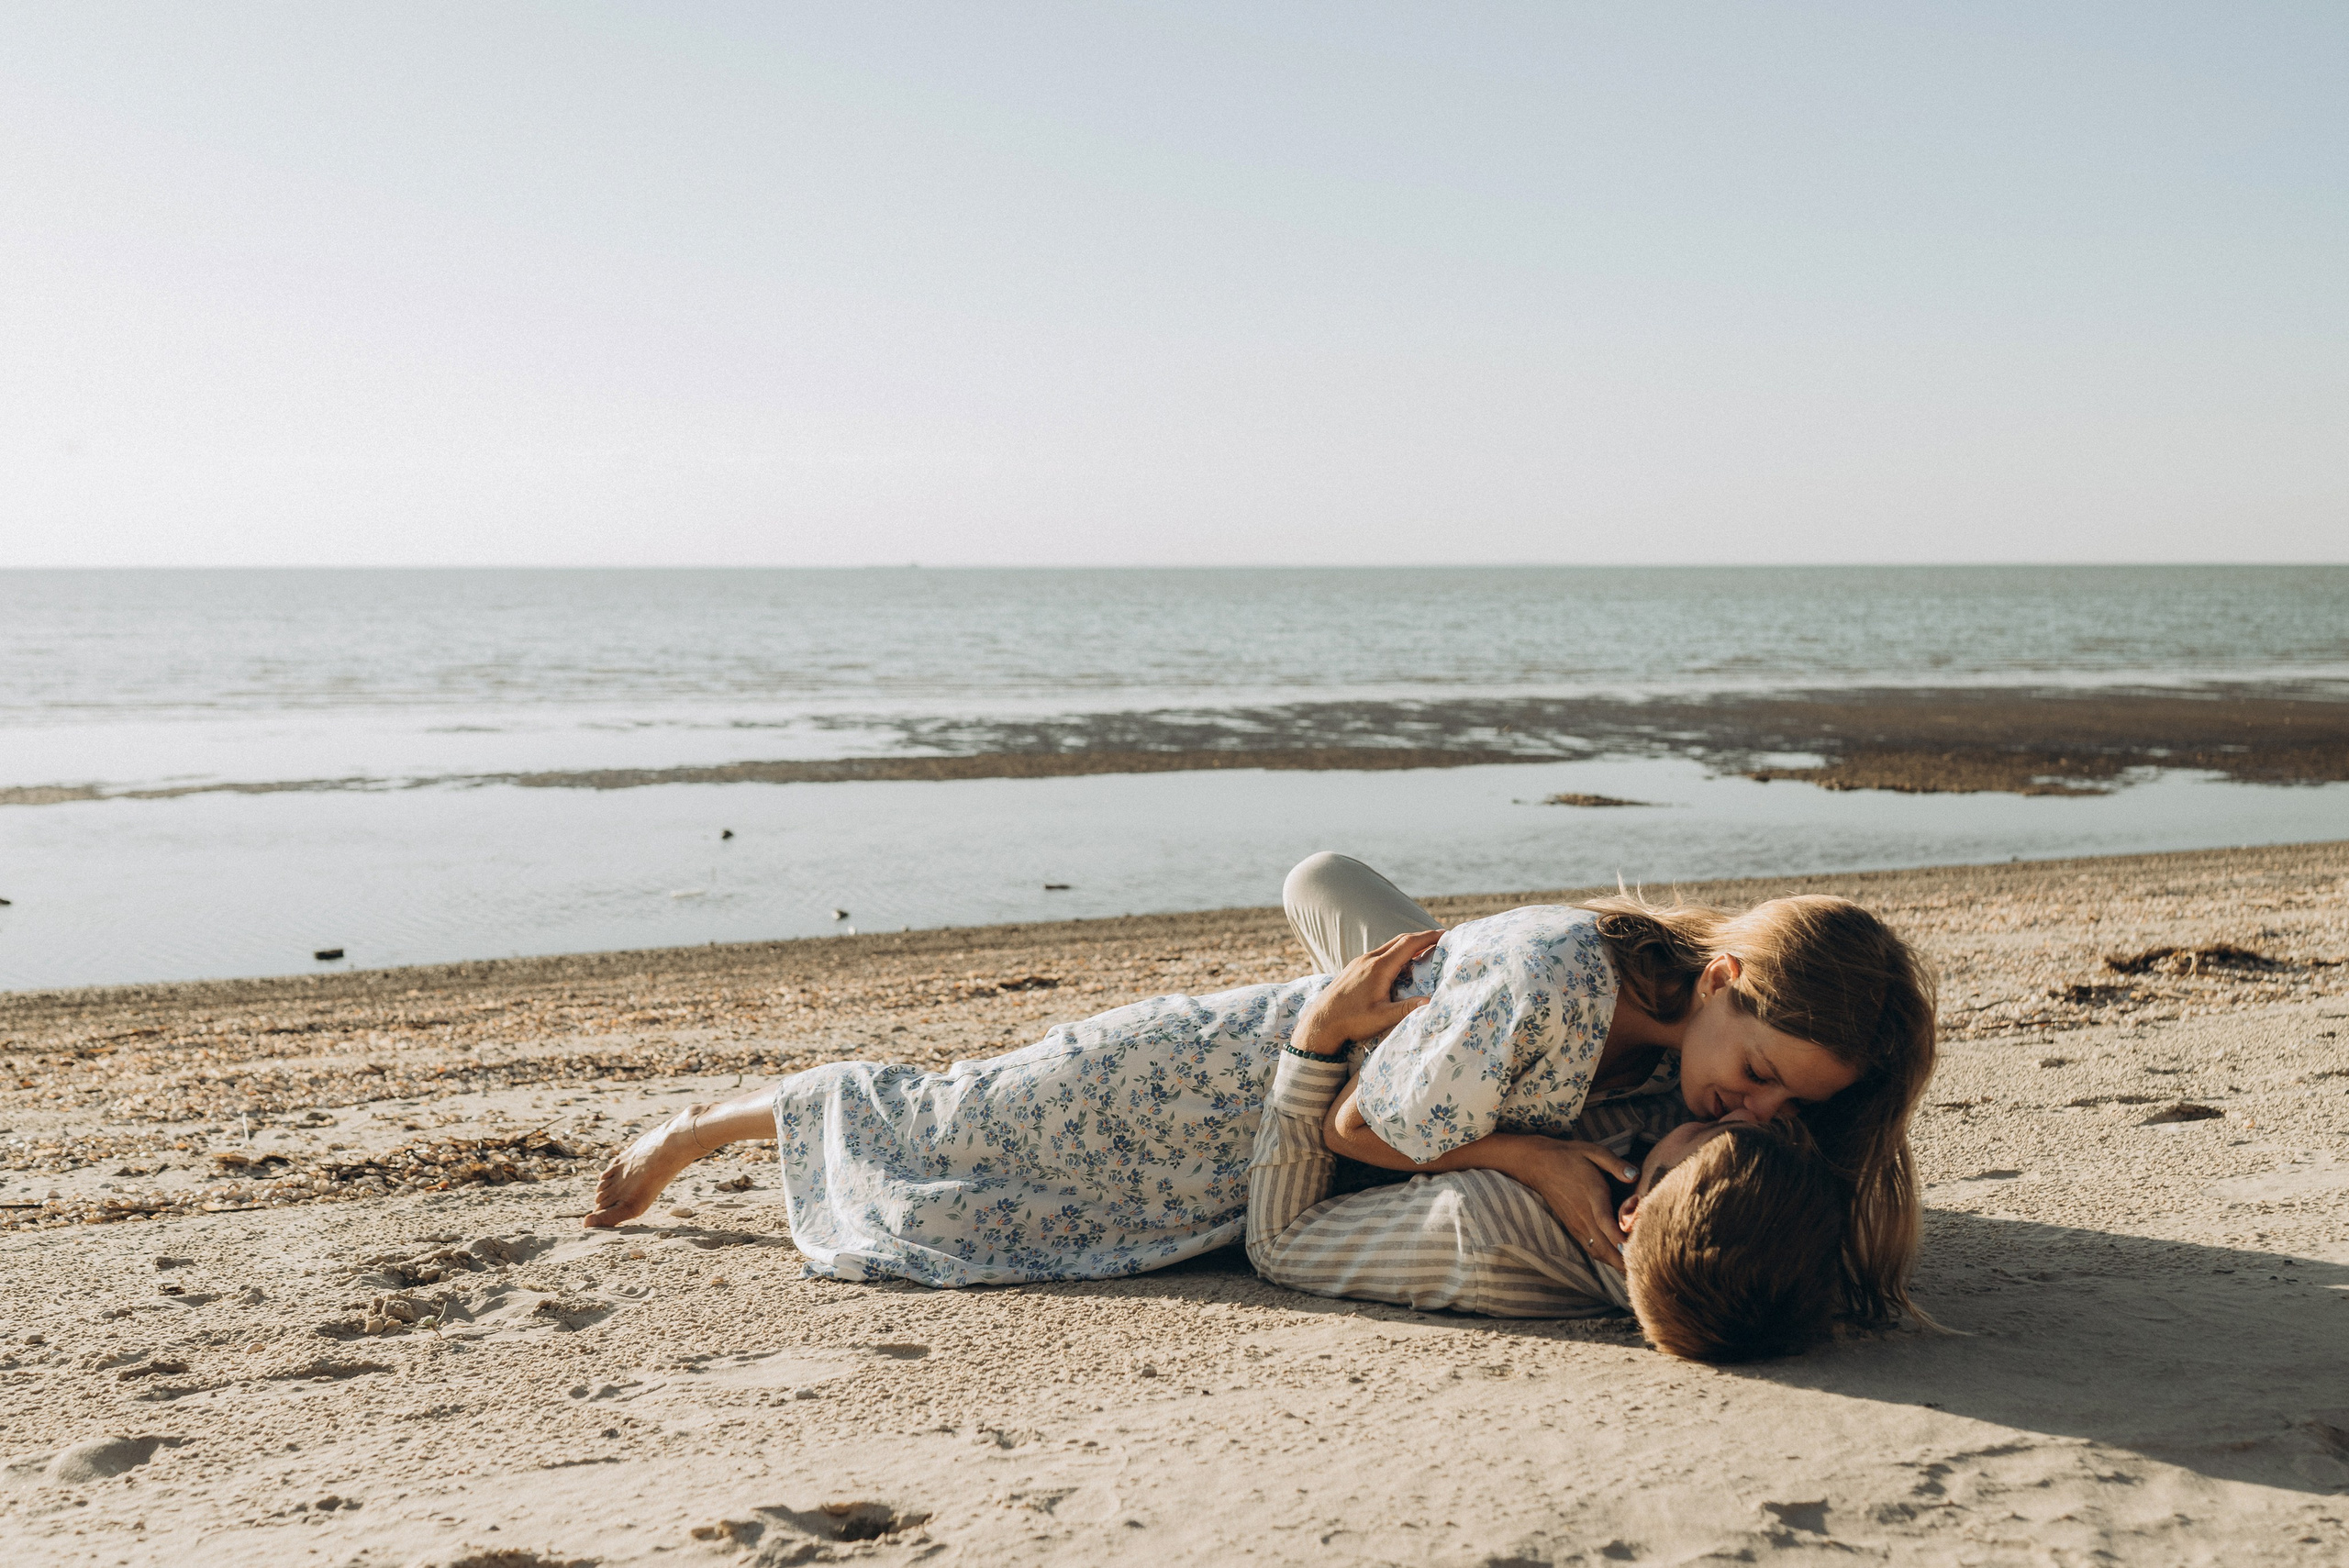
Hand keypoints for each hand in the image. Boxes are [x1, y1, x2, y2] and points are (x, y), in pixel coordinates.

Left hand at [1293, 928, 1442, 1057]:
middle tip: (1440, 940)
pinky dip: (1395, 954)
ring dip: (1407, 946)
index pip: (1409, 944)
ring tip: (1424, 953)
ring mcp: (1360, 962)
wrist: (1320, 1022)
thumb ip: (1407, 1009)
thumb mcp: (1382, 1017)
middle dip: (1421, 938)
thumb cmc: (1351, 1021)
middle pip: (1400, 940)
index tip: (1445, 934)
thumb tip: (1431, 1002)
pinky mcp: (1354, 968)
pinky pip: (1379, 954)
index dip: (1428, 937)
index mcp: (1379, 967)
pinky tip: (1400, 966)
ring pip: (1389, 946)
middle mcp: (1369, 959)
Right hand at [1514, 1138, 1641, 1273]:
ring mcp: (1576, 1224)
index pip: (1606, 1222)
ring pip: (1597, 1251)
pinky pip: (1590, 1248)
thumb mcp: (1594, 1151)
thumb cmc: (1570, 1156)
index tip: (1635, 1251)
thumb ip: (1615, 1164)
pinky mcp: (1572, 1228)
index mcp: (1592, 1195)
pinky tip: (1619, 1260)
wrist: (1538, 1164)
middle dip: (1624, 1260)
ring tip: (1636, 1269)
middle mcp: (1583, 1214)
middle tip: (1647, 1267)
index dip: (1620, 1239)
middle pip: (1604, 1246)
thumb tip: (1635, 1175)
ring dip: (1615, 1262)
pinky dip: (1605, 1257)